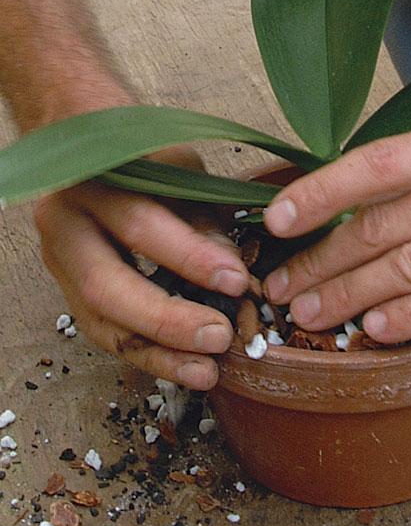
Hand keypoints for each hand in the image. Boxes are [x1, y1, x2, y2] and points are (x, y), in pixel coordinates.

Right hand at [34, 145, 248, 388]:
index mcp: (92, 184)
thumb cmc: (143, 159)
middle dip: (167, 320)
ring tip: (205, 371)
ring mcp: (60, 263)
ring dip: (157, 353)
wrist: (90, 154)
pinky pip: (105, 333)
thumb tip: (232, 274)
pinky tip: (181, 365)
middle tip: (218, 337)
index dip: (190, 258)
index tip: (234, 281)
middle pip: (106, 287)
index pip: (140, 227)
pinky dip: (147, 354)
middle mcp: (65, 225)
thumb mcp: (179, 172)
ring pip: (101, 322)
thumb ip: (202, 220)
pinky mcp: (69, 291)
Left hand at [263, 118, 410, 341]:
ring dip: (352, 296)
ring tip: (313, 313)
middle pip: (386, 225)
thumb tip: (359, 203)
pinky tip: (376, 328)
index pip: (381, 162)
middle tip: (285, 284)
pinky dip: (409, 318)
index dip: (321, 191)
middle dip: (323, 260)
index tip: (277, 218)